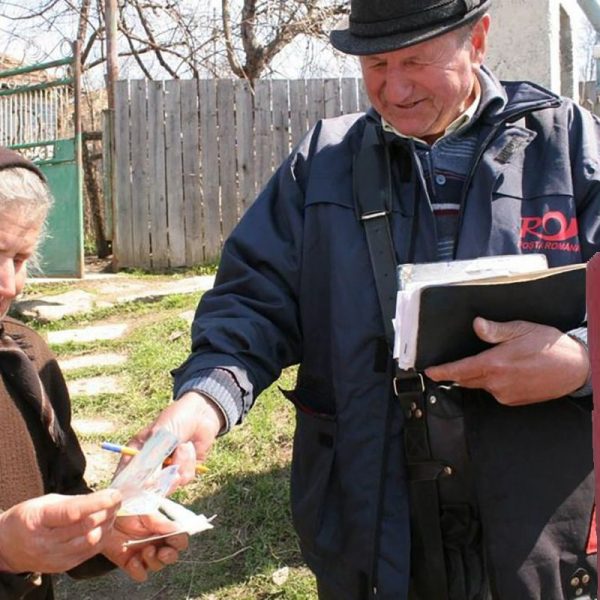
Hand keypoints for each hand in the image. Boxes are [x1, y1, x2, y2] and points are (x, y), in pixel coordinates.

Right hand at [0, 490, 121, 573]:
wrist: (8, 546)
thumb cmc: (29, 518)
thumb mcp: (45, 502)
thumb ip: (73, 501)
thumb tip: (102, 498)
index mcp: (38, 520)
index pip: (71, 513)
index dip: (97, 503)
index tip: (114, 495)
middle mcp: (46, 542)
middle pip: (85, 527)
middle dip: (107, 511)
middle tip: (117, 500)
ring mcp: (54, 557)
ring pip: (91, 541)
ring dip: (107, 524)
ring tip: (112, 512)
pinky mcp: (63, 566)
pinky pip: (90, 552)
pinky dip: (102, 537)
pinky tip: (104, 526)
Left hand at [102, 513, 188, 581]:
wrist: (104, 518)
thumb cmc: (127, 510)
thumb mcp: (145, 512)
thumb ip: (160, 522)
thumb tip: (178, 529)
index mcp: (163, 529)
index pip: (180, 539)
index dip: (180, 541)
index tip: (174, 539)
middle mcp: (157, 543)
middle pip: (172, 556)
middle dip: (170, 556)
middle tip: (162, 552)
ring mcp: (144, 555)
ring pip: (157, 566)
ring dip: (153, 560)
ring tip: (145, 551)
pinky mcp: (130, 563)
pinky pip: (140, 575)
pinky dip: (138, 570)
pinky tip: (132, 561)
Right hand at [125, 391, 224, 485]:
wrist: (201, 413)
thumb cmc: (175, 419)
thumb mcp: (160, 437)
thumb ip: (152, 460)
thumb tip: (146, 484)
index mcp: (135, 454)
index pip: (124, 478)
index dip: (129, 488)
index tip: (142, 487)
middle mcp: (149, 465)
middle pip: (147, 490)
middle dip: (162, 480)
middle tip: (171, 469)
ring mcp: (166, 469)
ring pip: (169, 485)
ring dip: (179, 466)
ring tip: (182, 447)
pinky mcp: (183, 470)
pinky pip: (185, 478)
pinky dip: (189, 464)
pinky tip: (190, 448)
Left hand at [424, 317, 589, 405]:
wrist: (575, 369)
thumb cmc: (550, 345)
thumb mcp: (522, 330)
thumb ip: (496, 330)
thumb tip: (476, 324)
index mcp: (495, 364)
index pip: (459, 370)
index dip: (441, 372)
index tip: (429, 372)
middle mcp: (497, 383)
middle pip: (465, 379)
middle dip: (456, 372)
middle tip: (450, 364)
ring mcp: (504, 394)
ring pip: (480, 385)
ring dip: (477, 376)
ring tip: (491, 362)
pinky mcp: (512, 401)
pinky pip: (493, 391)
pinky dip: (491, 382)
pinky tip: (505, 371)